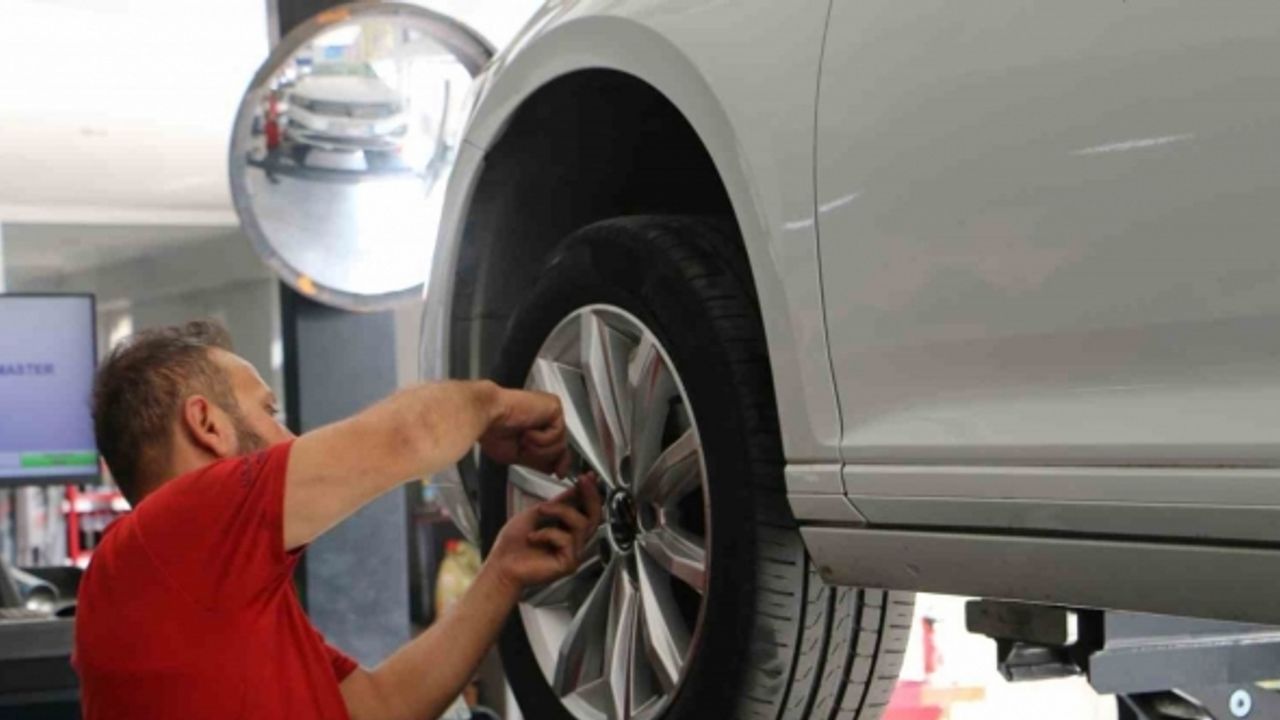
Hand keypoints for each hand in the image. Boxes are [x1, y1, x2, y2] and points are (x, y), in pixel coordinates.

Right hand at [479, 386, 570, 475]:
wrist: (488, 416)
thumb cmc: (494, 432)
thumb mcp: (518, 455)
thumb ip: (538, 460)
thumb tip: (553, 468)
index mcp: (537, 426)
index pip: (557, 446)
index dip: (560, 461)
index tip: (558, 474)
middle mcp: (546, 417)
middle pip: (561, 446)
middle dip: (545, 455)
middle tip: (525, 450)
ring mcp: (551, 411)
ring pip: (560, 443)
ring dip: (539, 448)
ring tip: (523, 440)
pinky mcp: (554, 406)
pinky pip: (558, 433)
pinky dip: (541, 438)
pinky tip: (527, 432)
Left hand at [490, 473, 602, 590]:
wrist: (501, 564)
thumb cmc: (513, 544)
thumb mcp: (537, 513)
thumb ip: (558, 503)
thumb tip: (575, 488)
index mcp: (567, 530)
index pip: (587, 510)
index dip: (590, 493)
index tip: (588, 477)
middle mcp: (574, 542)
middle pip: (595, 517)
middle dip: (590, 496)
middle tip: (583, 482)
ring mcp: (573, 553)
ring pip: (581, 524)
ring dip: (560, 511)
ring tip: (541, 511)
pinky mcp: (569, 563)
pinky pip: (568, 540)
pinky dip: (548, 533)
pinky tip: (533, 538)